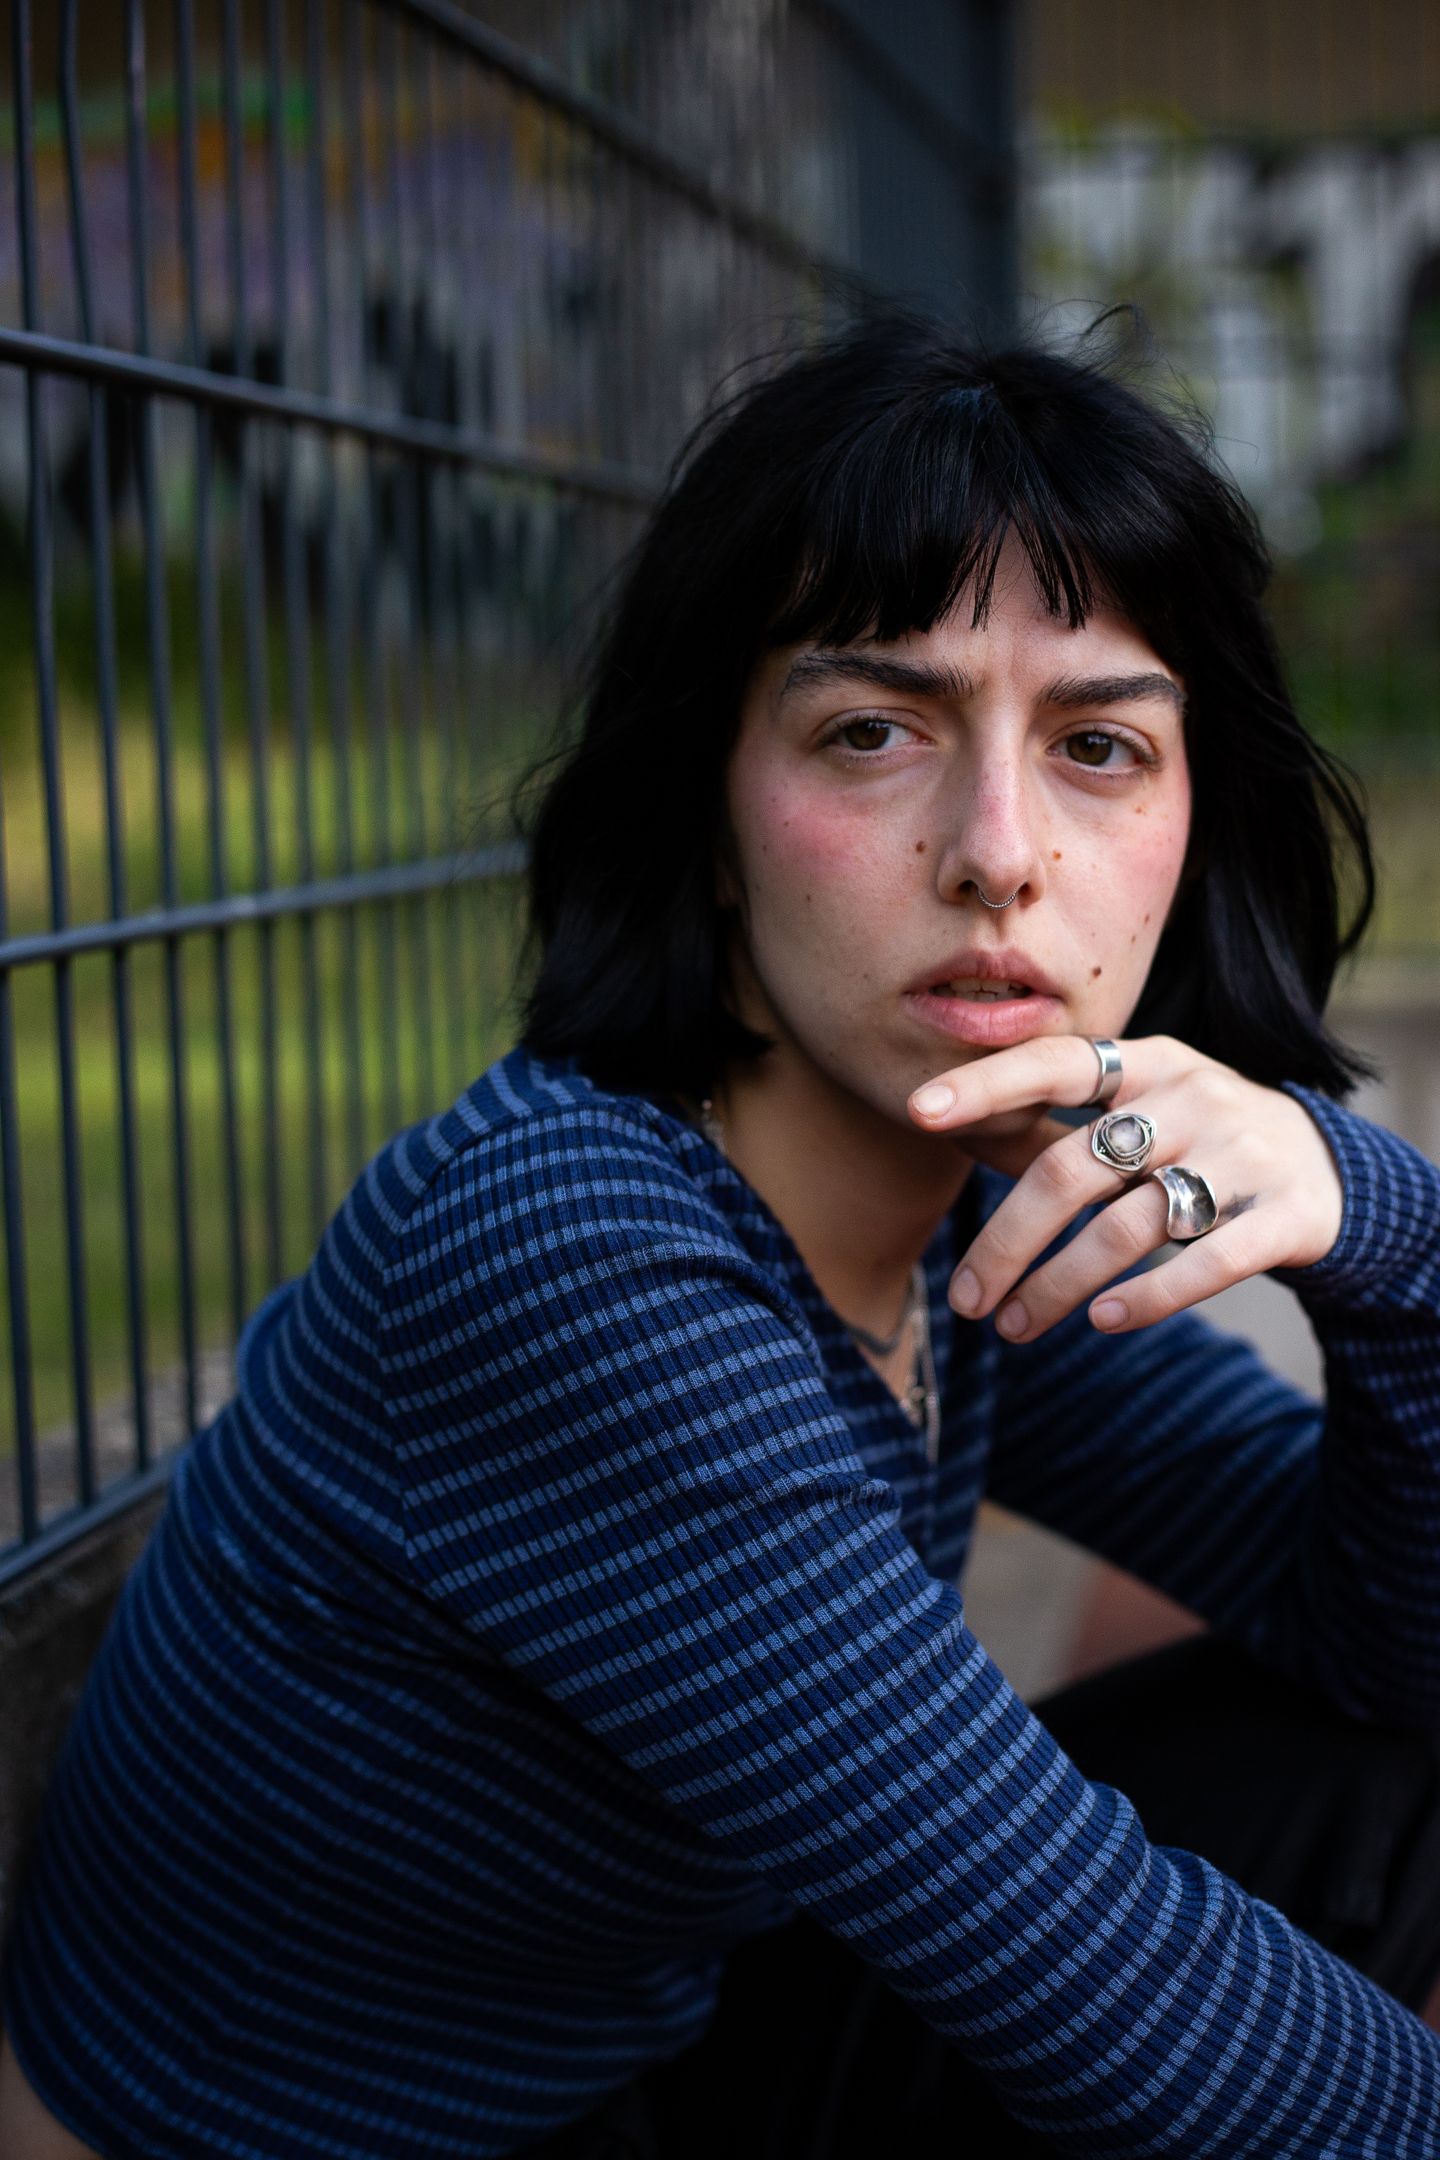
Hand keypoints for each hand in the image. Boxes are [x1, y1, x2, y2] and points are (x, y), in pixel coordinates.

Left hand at [908, 1034, 1344, 1338]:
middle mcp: (1191, 1098)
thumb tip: (953, 1137)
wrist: (1331, 1171)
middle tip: (966, 1301)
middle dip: (1006, 1242)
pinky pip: (1206, 1264)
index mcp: (1146, 1063)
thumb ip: (1058, 1129)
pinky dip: (1147, 1298)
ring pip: (1127, 1227)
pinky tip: (1100, 1322)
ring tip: (1014, 1327)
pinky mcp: (1284, 1215)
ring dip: (1058, 1286)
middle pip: (1071, 1170)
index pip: (1055, 1061)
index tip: (919, 1112)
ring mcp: (1241, 1154)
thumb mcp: (1139, 1113)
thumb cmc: (1198, 1141)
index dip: (986, 1084)